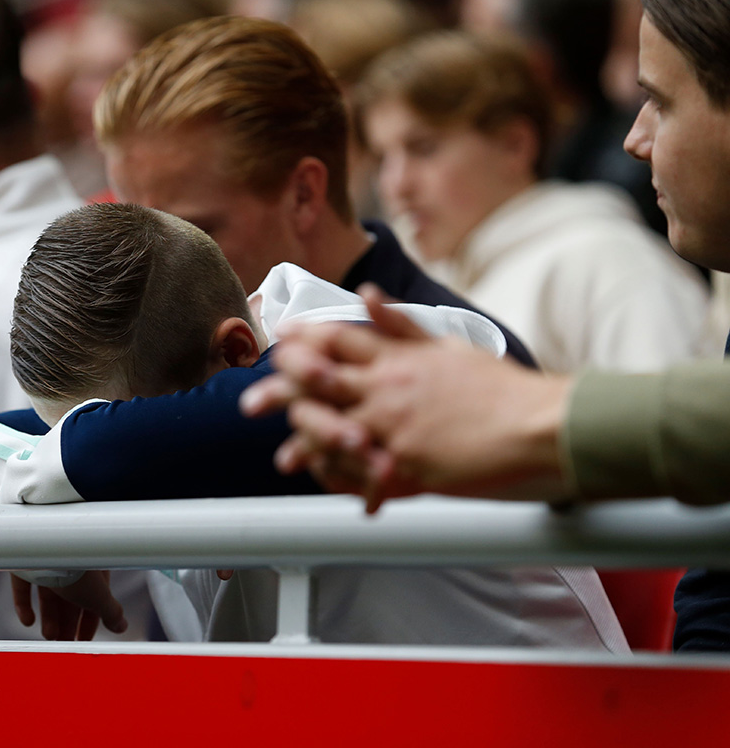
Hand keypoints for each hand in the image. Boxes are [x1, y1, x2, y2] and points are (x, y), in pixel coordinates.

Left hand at [10, 571, 127, 640]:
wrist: (50, 548)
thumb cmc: (79, 568)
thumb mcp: (100, 596)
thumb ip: (111, 613)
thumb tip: (122, 626)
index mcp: (92, 571)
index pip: (93, 599)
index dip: (89, 621)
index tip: (83, 640)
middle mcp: (69, 566)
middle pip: (69, 600)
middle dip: (68, 624)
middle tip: (64, 643)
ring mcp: (45, 564)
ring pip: (47, 595)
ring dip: (49, 618)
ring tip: (49, 635)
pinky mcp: (24, 565)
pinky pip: (23, 588)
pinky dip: (24, 606)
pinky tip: (28, 621)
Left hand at [242, 285, 571, 510]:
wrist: (539, 426)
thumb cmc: (498, 388)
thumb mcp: (446, 344)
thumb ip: (400, 325)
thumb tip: (367, 295)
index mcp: (398, 358)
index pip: (336, 341)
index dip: (301, 342)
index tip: (277, 344)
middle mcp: (388, 388)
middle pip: (319, 383)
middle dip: (280, 391)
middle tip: (249, 402)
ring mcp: (394, 428)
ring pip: (332, 433)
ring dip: (304, 445)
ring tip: (284, 459)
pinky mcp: (408, 465)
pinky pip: (363, 475)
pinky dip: (345, 483)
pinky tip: (335, 493)